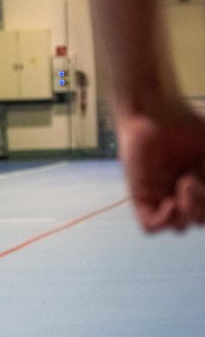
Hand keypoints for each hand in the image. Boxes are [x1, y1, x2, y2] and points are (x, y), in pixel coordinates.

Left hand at [116, 104, 204, 231]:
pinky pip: (149, 226)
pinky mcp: (139, 195)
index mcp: (195, 185)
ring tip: (186, 184)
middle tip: (194, 180)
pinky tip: (171, 201)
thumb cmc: (185, 123)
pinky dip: (165, 221)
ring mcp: (159, 195)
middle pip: (196, 221)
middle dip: (202, 207)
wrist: (154, 109)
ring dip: (188, 213)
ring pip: (178, 227)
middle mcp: (177, 193)